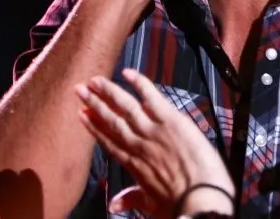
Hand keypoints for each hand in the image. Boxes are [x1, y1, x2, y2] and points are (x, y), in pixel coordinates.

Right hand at [75, 68, 234, 218]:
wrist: (200, 199)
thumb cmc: (179, 205)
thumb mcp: (150, 206)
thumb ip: (131, 198)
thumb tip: (115, 205)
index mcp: (133, 163)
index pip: (108, 140)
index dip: (93, 126)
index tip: (82, 115)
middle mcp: (138, 144)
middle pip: (111, 120)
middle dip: (93, 104)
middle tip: (79, 90)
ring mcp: (153, 130)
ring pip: (125, 106)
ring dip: (108, 92)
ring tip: (94, 80)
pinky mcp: (171, 120)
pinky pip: (152, 97)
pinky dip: (140, 84)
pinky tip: (128, 73)